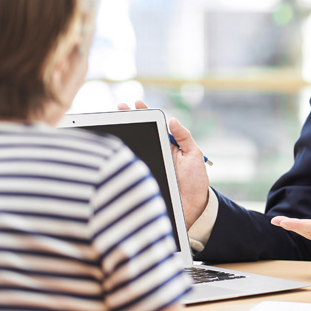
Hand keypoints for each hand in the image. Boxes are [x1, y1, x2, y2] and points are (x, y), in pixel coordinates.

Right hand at [118, 100, 209, 227]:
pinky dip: (122, 158)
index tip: (135, 103)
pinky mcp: (143, 178)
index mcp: (168, 145)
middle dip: (128, 119)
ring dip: (122, 136)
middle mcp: (156, 152)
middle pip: (140, 133)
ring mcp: (149, 165)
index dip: (144, 114)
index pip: (154, 126)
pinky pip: (131, 167)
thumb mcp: (194, 154)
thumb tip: (173, 119)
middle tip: (119, 107)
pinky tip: (114, 149)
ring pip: (133, 148)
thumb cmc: (196, 180)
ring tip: (114, 122)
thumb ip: (185, 137)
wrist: (194, 207)